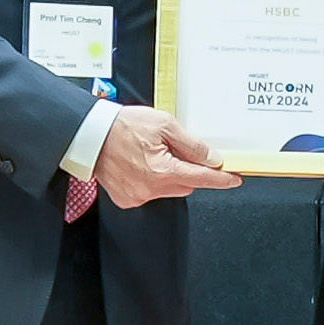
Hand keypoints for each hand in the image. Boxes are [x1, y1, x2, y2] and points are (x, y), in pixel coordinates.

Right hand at [88, 112, 232, 205]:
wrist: (89, 135)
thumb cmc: (122, 126)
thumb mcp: (164, 125)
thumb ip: (192, 145)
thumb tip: (213, 159)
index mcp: (163, 171)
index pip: (203, 178)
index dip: (222, 178)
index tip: (235, 179)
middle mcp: (151, 189)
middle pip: (187, 184)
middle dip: (189, 170)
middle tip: (177, 150)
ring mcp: (138, 196)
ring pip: (170, 189)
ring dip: (169, 175)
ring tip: (152, 154)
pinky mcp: (127, 199)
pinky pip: (151, 193)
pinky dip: (152, 181)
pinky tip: (140, 165)